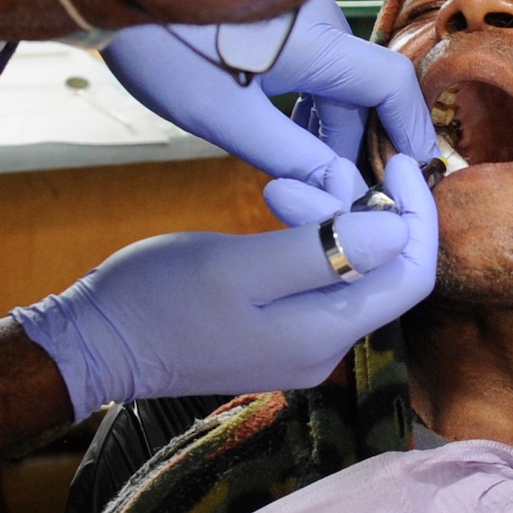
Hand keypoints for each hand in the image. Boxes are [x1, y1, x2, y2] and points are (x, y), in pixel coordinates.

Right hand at [13, 156, 436, 420]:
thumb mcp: (241, 265)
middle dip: (362, 211)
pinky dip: (309, 238)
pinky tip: (277, 211)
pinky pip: (318, 279)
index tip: (396, 163)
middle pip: (385, 271)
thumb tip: (397, 229)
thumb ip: (324, 250)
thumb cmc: (158, 299)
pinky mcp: (276, 333)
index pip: (412, 275)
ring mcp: (300, 345)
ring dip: (331, 220)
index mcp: (325, 334)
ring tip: (280, 190)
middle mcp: (324, 349)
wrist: (95, 342)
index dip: (417, 214)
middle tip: (308, 175)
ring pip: (350, 270)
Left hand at [106, 0, 435, 203]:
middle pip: (364, 87)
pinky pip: (314, 57)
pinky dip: (309, 97)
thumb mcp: (218, 112)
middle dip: (357, 143)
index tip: (412, 176)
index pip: (391, 85)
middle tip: (338, 194)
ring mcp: (297, 6)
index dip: (410, 132)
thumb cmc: (158, 40)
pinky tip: (281, 127)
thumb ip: (286, 154)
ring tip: (303, 168)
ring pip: (338, 74)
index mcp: (315, 40)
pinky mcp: (275, 6)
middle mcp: (318, 16)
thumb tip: (338, 191)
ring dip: (330, 123)